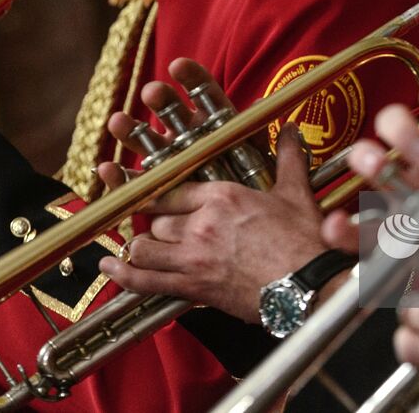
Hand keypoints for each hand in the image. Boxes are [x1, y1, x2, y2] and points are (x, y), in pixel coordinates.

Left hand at [98, 59, 330, 321]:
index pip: (173, 189)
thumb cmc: (304, 241)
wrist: (309, 285)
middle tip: (162, 228)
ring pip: (146, 247)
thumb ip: (289, 158)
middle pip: (158, 219)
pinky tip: (109, 266)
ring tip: (138, 247)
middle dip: (156, 223)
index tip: (149, 193)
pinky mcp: (193, 287)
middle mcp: (201, 223)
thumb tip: (292, 130)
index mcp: (222, 196)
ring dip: (139, 247)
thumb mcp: (296, 193)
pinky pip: (146, 281)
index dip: (158, 192)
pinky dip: (124, 274)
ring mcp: (194, 257)